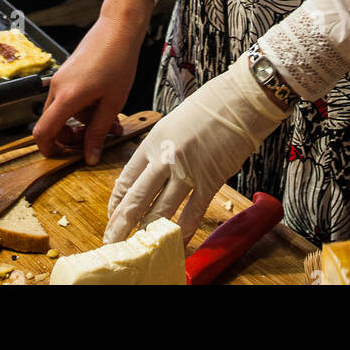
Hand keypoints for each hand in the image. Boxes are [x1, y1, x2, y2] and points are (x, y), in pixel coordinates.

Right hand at [33, 0, 150, 164]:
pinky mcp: (67, 74)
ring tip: (110, 124)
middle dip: (72, 138)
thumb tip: (90, 157)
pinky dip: (82, 109)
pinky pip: (68, 99)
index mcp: (66, 97)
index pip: (43, 132)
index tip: (63, 158)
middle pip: (52, 125)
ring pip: (63, 112)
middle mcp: (58, 88)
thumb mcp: (112, 103)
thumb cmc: (118, 61)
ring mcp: (61, 79)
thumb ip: (99, 132)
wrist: (117, 29)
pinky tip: (105, 107)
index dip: (49, 150)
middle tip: (95, 142)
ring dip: (82, 123)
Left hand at [103, 56, 287, 245]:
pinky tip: (175, 242)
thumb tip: (152, 172)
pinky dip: (182, 231)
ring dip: (148, 233)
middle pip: (136, 199)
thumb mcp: (173, 123)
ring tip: (138, 248)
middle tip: (111, 242)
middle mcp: (165, 158)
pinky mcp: (210, 181)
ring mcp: (187, 172)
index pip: (126, 178)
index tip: (113, 214)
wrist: (239, 100)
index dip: (116, 201)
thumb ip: (161, 148)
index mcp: (153, 141)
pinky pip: (192, 213)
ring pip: (161, 211)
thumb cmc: (209, 106)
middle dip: (121, 225)